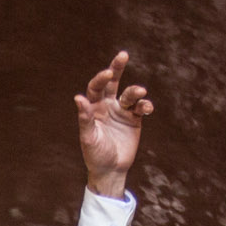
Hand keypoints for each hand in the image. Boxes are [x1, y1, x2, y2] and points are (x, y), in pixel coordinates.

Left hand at [75, 52, 151, 198]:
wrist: (111, 170)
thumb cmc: (95, 154)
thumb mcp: (88, 138)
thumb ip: (85, 118)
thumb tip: (78, 98)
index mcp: (93, 108)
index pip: (96, 88)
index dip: (101, 79)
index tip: (108, 74)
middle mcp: (107, 106)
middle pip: (112, 82)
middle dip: (117, 68)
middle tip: (123, 55)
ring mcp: (121, 112)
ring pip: (129, 95)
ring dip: (135, 92)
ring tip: (140, 92)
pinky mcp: (134, 120)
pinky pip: (141, 108)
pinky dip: (145, 106)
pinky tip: (147, 108)